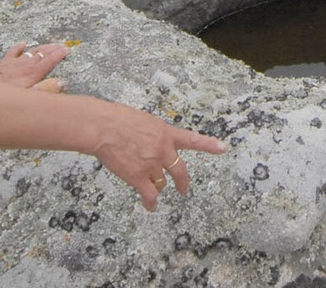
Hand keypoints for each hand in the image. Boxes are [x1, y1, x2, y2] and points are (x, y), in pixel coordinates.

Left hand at [0, 41, 67, 91]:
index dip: (58, 55)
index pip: (49, 62)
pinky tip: (23, 44)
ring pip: (31, 51)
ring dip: (41, 47)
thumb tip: (60, 83)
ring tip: (50, 44)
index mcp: (32, 74)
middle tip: (62, 46)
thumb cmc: (6, 97)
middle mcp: (25, 66)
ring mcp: (15, 63)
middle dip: (53, 49)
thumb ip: (44, 90)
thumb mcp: (28, 97)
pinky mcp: (4, 63)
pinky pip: (13, 52)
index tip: (66, 50)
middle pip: (42, 54)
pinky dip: (19, 47)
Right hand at [87, 102, 229, 211]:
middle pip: (180, 171)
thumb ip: (153, 134)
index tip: (223, 148)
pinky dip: (150, 202)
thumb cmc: (117, 119)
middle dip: (182, 182)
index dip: (209, 145)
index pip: (192, 139)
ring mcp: (151, 164)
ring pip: (161, 182)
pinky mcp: (137, 176)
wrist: (102, 127)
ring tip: (153, 191)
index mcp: (165, 132)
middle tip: (183, 189)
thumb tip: (151, 145)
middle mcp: (162, 149)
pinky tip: (150, 206)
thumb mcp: (144, 121)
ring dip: (157, 187)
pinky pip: (149, 194)